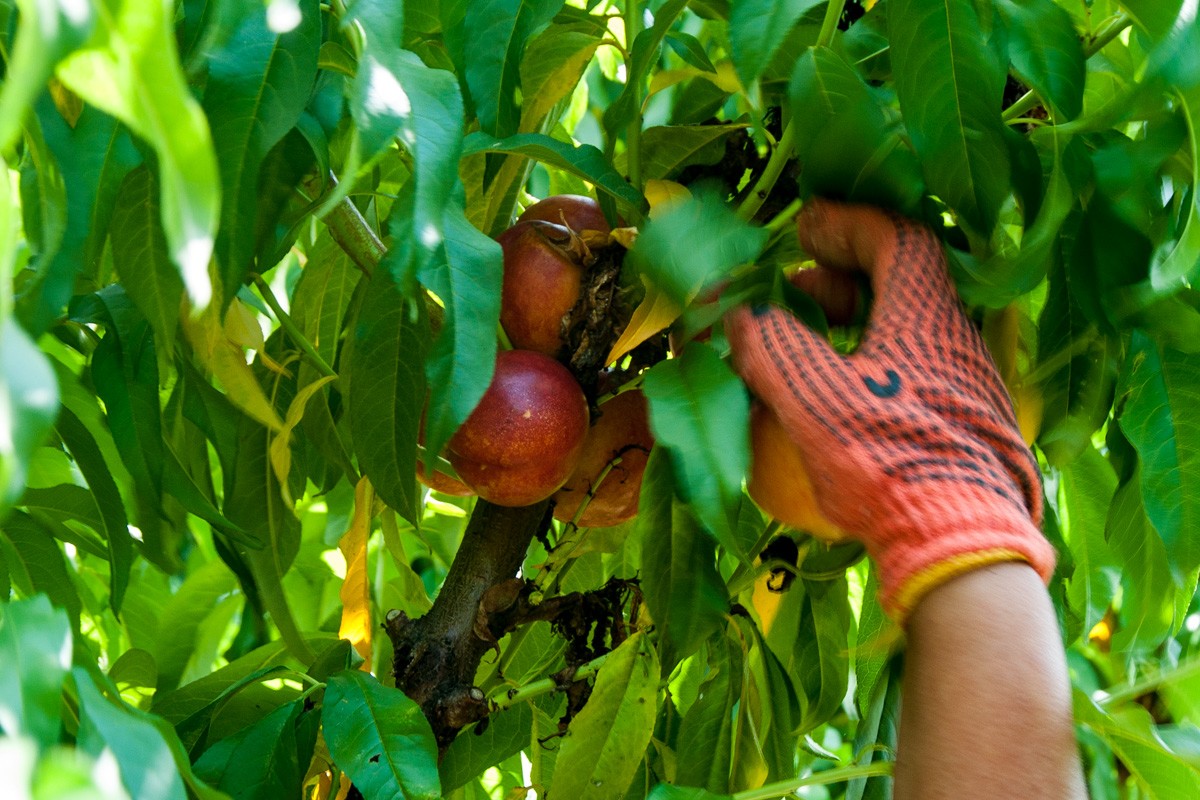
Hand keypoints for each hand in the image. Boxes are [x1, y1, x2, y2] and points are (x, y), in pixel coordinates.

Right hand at [728, 199, 1054, 619]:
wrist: (963, 546)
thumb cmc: (887, 462)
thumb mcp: (812, 400)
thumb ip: (769, 348)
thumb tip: (741, 316)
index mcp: (924, 317)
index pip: (896, 239)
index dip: (848, 225)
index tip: (805, 227)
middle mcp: (956, 341)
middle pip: (901, 284)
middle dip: (840, 280)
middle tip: (792, 296)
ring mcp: (968, 387)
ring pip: (907, 331)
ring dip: (854, 326)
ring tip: (805, 351)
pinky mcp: (967, 429)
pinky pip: (914, 372)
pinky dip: (870, 366)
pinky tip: (839, 404)